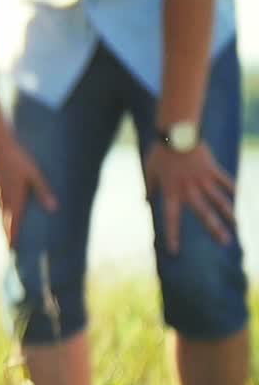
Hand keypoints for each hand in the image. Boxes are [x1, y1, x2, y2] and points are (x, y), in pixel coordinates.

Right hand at [0, 127, 56, 246]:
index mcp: (14, 200)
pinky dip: (4, 214)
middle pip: (4, 223)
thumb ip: (43, 192)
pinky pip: (0, 205)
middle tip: (12, 248)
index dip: (13, 238)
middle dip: (8, 235)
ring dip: (5, 225)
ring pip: (1, 214)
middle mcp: (4, 200)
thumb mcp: (35, 175)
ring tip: (9, 233)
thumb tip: (53, 208)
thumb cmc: (19, 160)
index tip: (13, 251)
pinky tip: (7, 212)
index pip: (13, 225)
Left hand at [144, 140, 234, 254]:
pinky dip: (231, 189)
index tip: (174, 251)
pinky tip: (238, 199)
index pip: (172, 219)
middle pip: (204, 213)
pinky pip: (224, 181)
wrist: (176, 133)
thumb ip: (150, 188)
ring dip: (229, 213)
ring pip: (219, 200)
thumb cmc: (160, 152)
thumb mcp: (150, 171)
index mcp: (172, 192)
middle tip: (225, 243)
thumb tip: (145, 202)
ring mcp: (202, 180)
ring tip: (237, 226)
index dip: (173, 235)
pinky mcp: (212, 169)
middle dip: (215, 229)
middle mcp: (189, 190)